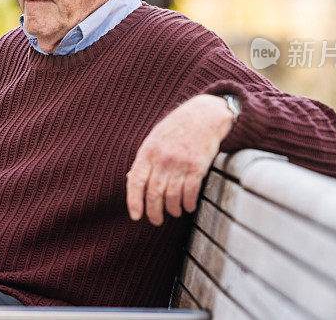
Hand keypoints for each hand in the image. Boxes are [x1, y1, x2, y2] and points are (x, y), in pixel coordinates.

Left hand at [126, 94, 233, 225]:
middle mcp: (162, 159)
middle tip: (156, 220)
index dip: (134, 201)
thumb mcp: (154, 138)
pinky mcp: (197, 167)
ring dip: (172, 210)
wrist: (204, 115)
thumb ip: (144, 159)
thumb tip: (131, 178)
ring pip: (172, 196)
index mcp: (148, 151)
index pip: (136, 181)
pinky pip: (190, 192)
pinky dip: (188, 204)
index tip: (135, 216)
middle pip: (154, 193)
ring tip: (174, 212)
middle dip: (154, 212)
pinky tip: (188, 207)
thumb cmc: (177, 127)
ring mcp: (180, 163)